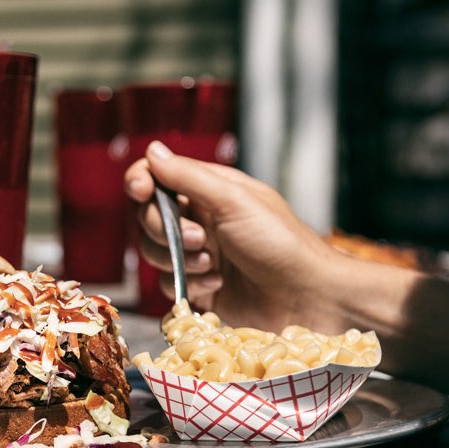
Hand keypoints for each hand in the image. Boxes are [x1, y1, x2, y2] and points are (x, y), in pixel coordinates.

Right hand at [125, 141, 343, 332]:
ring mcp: (197, 254)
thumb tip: (152, 150)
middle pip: (149, 217)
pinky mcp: (198, 286)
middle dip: (166, 230)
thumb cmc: (279, 241)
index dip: (141, 181)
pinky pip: (169, 283)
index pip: (157, 177)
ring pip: (153, 252)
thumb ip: (189, 177)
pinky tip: (217, 284)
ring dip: (179, 259)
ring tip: (213, 264)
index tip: (141, 191)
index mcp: (208, 190)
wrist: (307, 296)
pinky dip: (189, 284)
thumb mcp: (233, 201)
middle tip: (200, 239)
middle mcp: (198, 219)